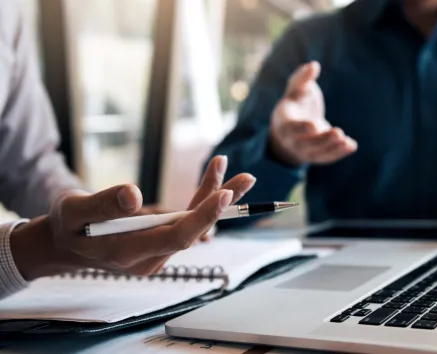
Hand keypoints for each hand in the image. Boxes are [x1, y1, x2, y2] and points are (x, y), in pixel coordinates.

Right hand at [10, 156, 255, 280]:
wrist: (65, 244)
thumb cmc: (68, 224)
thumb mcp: (74, 209)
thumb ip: (103, 203)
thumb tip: (134, 194)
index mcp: (127, 253)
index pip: (174, 237)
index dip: (201, 217)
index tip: (223, 194)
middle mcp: (148, 258)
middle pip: (193, 230)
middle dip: (221, 203)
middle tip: (248, 178)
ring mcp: (156, 253)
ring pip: (193, 224)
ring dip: (215, 197)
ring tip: (240, 174)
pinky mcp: (160, 243)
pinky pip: (186, 221)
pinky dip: (201, 201)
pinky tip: (216, 181)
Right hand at [269, 61, 357, 165]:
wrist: (291, 128)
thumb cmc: (295, 103)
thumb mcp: (295, 89)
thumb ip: (302, 78)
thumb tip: (314, 65)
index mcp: (284, 122)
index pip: (292, 128)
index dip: (302, 128)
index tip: (314, 125)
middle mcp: (292, 140)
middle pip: (306, 144)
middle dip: (322, 140)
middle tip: (338, 132)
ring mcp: (304, 151)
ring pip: (317, 153)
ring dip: (332, 148)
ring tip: (346, 140)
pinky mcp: (316, 156)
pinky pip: (327, 158)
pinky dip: (339, 153)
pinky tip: (352, 145)